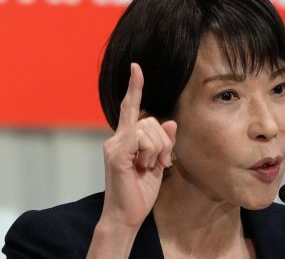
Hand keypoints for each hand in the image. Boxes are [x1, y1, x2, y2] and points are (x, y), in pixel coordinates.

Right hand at [99, 62, 177, 230]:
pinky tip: (142, 168)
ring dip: (157, 151)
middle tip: (158, 165)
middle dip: (163, 143)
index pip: (131, 107)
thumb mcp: (158, 165)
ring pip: (148, 129)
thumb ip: (163, 143)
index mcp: (126, 138)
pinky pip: (140, 139)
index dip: (134, 86)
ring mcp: (114, 145)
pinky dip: (149, 153)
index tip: (136, 67)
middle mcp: (117, 138)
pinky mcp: (116, 154)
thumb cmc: (139, 193)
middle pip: (150, 120)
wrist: (125, 217)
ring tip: (148, 168)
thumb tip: (170, 123)